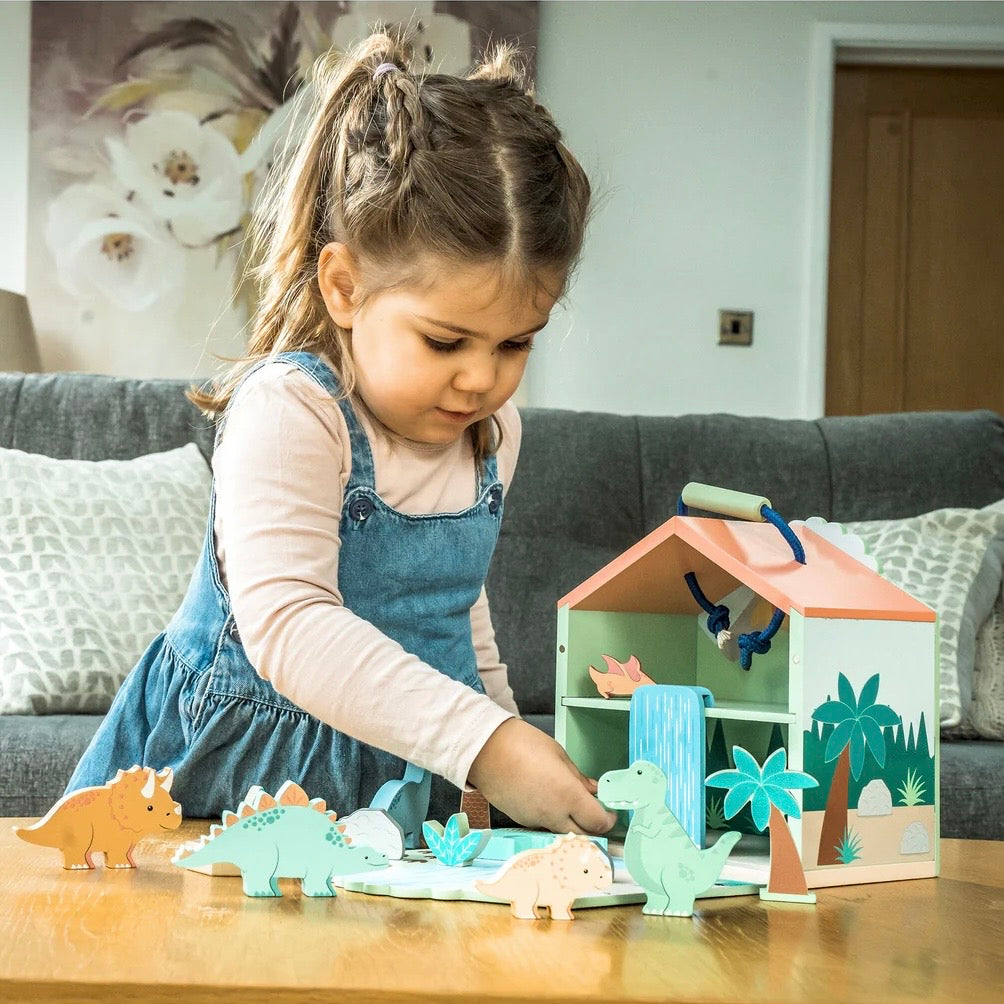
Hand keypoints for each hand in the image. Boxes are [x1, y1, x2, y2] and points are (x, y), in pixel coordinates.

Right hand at [467, 718, 617, 834]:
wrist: (485, 750)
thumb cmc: (522, 745)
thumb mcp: (559, 755)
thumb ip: (579, 778)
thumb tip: (593, 790)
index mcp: (568, 796)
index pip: (599, 822)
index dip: (609, 819)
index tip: (610, 810)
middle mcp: (554, 815)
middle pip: (584, 835)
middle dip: (594, 826)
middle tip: (595, 811)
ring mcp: (536, 821)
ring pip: (564, 832)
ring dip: (573, 824)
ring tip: (570, 803)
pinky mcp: (522, 821)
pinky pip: (545, 826)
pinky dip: (553, 819)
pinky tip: (548, 800)